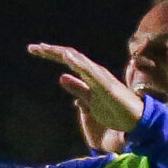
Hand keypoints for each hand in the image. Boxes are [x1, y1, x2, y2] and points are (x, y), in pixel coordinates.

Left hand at [29, 43, 143, 148]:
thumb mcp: (89, 101)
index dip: (51, 55)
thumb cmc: (115, 111)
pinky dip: (78, 63)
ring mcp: (100, 77)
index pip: (67, 61)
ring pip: (78, 60)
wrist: (136, 120)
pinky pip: (90, 71)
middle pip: (70, 57)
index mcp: (89, 75)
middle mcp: (94, 72)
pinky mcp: (106, 85)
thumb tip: (61, 77)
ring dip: (62, 53)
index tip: (34, 50)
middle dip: (51, 52)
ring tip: (45, 48)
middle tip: (32, 48)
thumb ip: (77, 89)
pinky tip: (67, 57)